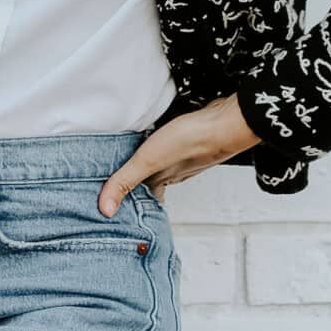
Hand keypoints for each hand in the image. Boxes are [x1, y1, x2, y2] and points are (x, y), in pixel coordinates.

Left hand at [97, 93, 260, 212]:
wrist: (226, 121)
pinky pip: (176, 147)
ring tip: (140, 162)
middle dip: (142, 185)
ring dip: (154, 165)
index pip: (147, 199)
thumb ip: (124, 182)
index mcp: (163, 180)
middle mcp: (175, 171)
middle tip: (129, 185)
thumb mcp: (147, 162)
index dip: (136, 203)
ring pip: (166, 165)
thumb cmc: (192, 142)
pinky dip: (167, 146)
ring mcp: (187, 156)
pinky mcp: (194, 138)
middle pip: (155, 182)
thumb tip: (105, 209)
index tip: (125, 208)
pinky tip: (163, 137)